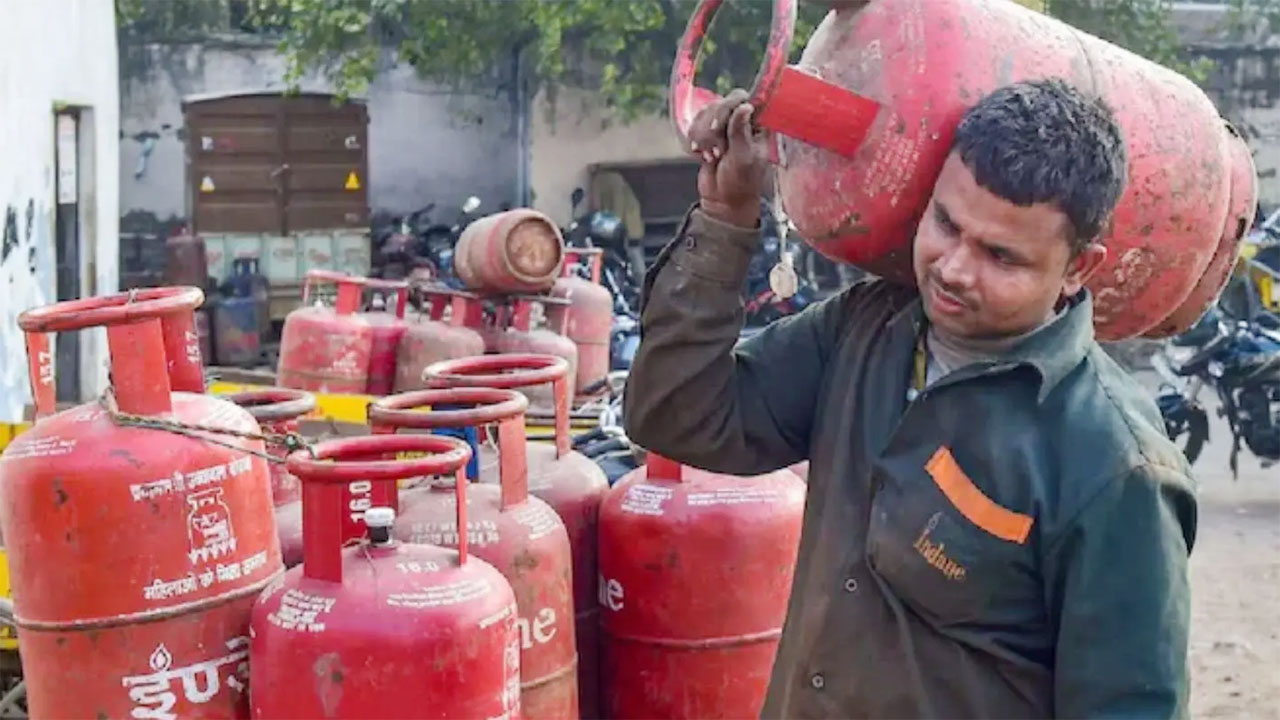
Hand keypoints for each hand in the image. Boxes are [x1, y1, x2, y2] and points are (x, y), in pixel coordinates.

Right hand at [687, 89, 767, 227]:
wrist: (722, 201)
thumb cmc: (740, 182)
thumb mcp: (743, 157)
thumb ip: (740, 131)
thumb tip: (746, 105)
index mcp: (757, 124)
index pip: (742, 98)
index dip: (729, 107)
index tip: (721, 125)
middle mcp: (741, 121)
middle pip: (720, 103)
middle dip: (713, 127)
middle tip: (718, 150)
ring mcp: (723, 126)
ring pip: (705, 113)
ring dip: (703, 136)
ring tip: (711, 156)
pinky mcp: (707, 134)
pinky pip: (695, 124)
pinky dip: (695, 140)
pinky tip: (701, 155)